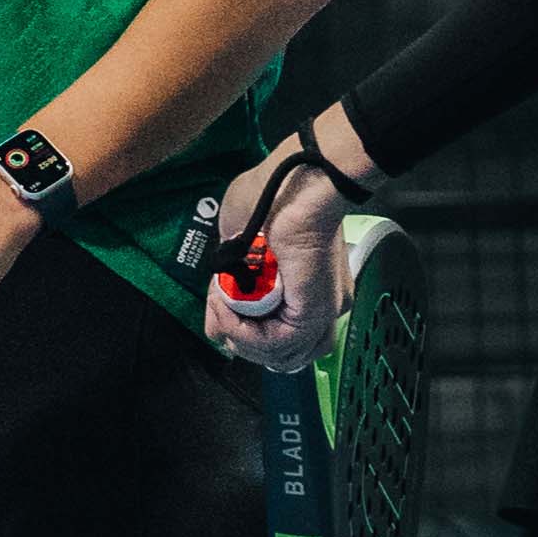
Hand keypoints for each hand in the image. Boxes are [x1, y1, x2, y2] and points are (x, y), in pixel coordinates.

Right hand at [204, 138, 353, 369]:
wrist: (297, 180)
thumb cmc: (272, 195)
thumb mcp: (237, 248)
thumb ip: (228, 291)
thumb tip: (215, 326)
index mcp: (310, 289)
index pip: (279, 339)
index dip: (244, 335)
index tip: (218, 312)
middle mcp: (322, 307)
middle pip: (280, 355)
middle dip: (238, 339)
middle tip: (217, 308)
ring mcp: (321, 312)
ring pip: (278, 356)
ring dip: (238, 336)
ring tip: (219, 306)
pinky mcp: (314, 313)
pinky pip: (275, 344)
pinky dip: (243, 333)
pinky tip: (225, 309)